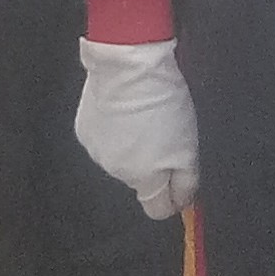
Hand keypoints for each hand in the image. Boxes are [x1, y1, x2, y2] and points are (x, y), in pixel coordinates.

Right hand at [74, 37, 197, 218]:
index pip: (157, 209)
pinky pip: (105, 138)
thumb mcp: (189, 147)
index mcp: (143, 179)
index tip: (181, 177)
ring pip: (121, 158)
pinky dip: (115, 128)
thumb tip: (182, 202)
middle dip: (153, 162)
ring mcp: (96, 150)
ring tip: (145, 115)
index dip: (172, 197)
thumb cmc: (163, 105)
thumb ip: (186, 182)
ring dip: (133, 144)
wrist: (127, 66)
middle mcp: (116, 171)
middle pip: (140, 180)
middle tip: (166, 132)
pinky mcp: (84, 128)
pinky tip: (125, 108)